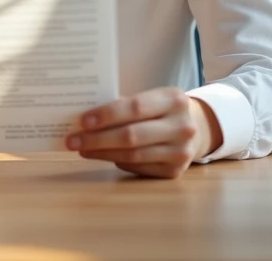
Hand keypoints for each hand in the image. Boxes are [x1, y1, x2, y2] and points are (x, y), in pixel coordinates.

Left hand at [65, 87, 220, 178]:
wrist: (198, 128)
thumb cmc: (162, 110)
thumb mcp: (152, 99)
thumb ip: (126, 106)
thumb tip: (85, 118)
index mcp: (174, 99)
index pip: (135, 107)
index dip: (107, 115)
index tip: (82, 121)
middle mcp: (182, 126)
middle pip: (132, 135)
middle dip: (97, 139)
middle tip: (73, 140)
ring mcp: (181, 152)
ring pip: (133, 155)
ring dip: (102, 153)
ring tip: (82, 149)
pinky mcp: (175, 172)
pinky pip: (138, 167)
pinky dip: (117, 162)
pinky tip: (102, 156)